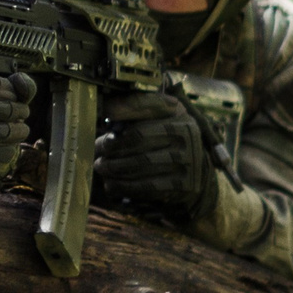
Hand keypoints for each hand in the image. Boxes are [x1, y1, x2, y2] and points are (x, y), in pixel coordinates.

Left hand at [93, 92, 212, 218]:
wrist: (194, 171)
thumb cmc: (164, 139)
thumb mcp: (156, 117)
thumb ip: (134, 110)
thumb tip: (107, 109)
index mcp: (177, 112)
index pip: (147, 105)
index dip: (124, 108)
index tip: (106, 113)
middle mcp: (186, 133)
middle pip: (138, 137)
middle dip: (111, 145)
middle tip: (97, 151)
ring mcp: (187, 160)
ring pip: (141, 163)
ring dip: (114, 167)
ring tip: (101, 167)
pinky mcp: (183, 184)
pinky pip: (147, 187)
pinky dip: (124, 186)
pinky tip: (111, 185)